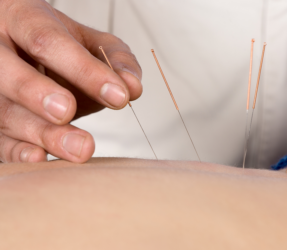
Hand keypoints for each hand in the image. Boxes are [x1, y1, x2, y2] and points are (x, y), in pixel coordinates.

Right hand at [0, 0, 141, 162]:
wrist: (28, 51)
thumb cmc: (62, 47)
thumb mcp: (91, 42)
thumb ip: (116, 59)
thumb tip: (133, 87)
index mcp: (23, 19)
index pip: (47, 41)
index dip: (82, 70)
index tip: (118, 96)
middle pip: (10, 73)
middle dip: (40, 95)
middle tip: (69, 112)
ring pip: (4, 110)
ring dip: (41, 133)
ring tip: (80, 149)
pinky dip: (17, 151)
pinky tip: (40, 157)